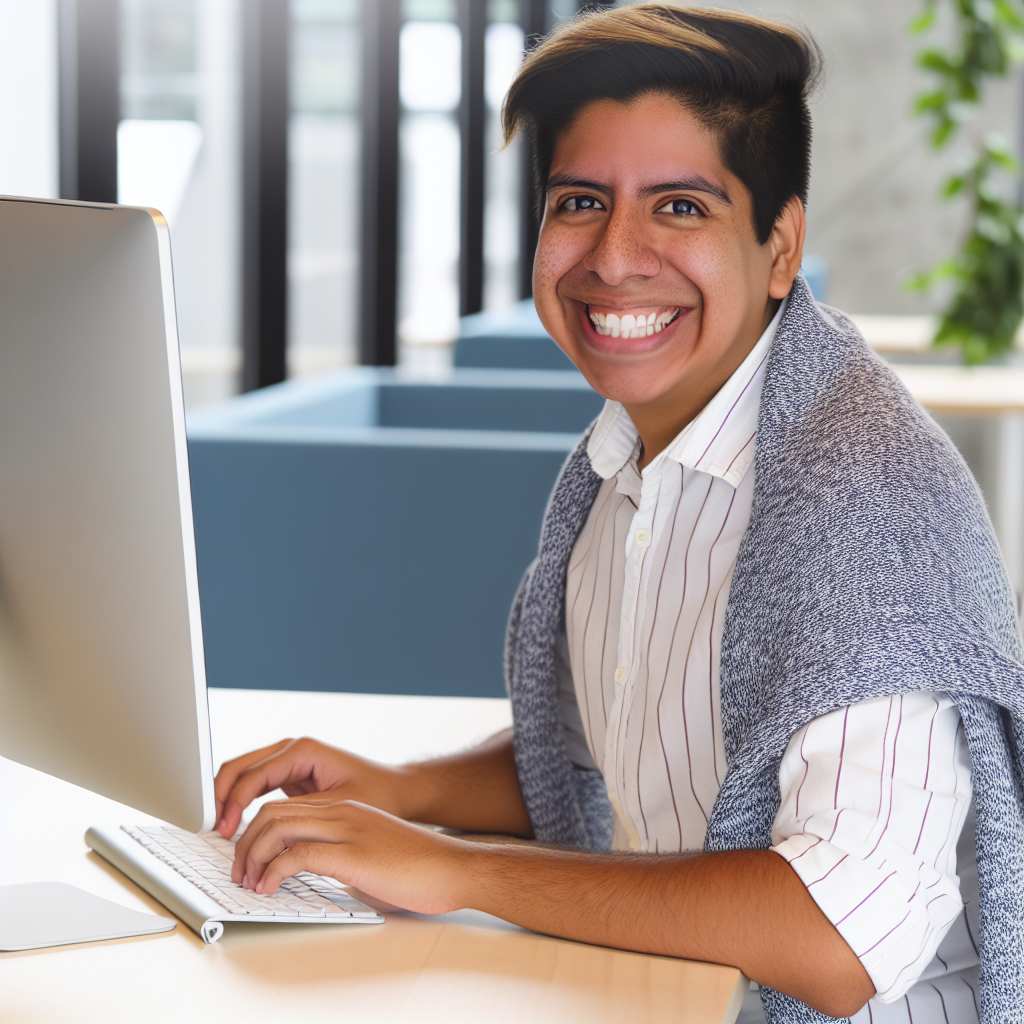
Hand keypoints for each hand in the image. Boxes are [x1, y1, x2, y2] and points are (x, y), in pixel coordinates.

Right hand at [213, 738, 409, 838]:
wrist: (398, 791)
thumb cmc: (377, 794)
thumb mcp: (339, 806)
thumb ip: (301, 814)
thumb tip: (266, 827)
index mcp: (302, 750)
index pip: (253, 774)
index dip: (234, 803)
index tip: (226, 831)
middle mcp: (292, 751)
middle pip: (239, 768)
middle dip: (221, 798)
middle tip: (215, 831)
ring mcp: (288, 762)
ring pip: (242, 776)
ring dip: (227, 801)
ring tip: (220, 832)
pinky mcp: (289, 777)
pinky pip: (254, 786)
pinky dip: (240, 804)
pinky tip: (235, 828)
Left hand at [231, 796, 468, 913]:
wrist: (453, 868)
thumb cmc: (417, 868)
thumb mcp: (368, 856)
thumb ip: (338, 858)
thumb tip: (306, 877)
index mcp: (345, 811)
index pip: (284, 807)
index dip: (256, 833)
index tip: (247, 861)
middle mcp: (342, 813)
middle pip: (273, 813)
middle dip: (245, 844)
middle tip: (239, 874)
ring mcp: (347, 830)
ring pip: (278, 827)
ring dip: (253, 856)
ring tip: (249, 882)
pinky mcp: (352, 854)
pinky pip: (298, 854)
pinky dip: (273, 871)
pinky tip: (269, 888)